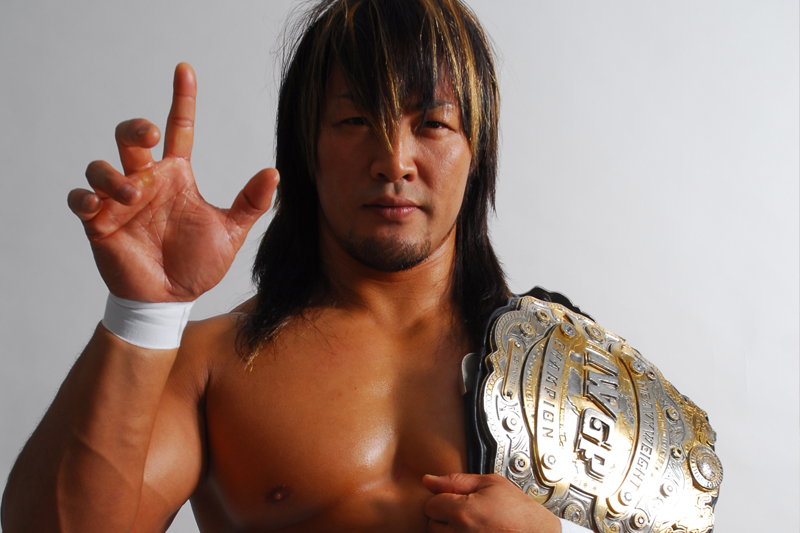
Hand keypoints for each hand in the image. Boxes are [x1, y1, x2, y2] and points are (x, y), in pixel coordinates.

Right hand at [67, 63, 277, 301]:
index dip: (182, 99)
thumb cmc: (198, 263)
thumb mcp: (230, 232)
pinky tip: (97, 205)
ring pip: (101, 166)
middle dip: (134, 127)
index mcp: (177, 176)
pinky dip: (84, 197)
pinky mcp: (100, 223)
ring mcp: (120, 201)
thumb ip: (250, 203)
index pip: (179, 128)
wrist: (173, 299)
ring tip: (134, 196)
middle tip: (149, 136)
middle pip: (130, 136)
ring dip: (114, 174)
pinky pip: (81, 199)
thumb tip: (274, 172)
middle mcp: (147, 181)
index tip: (185, 70)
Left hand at [423, 473, 560, 532]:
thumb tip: (428, 480)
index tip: (457, 500)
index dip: (443, 499)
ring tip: (472, 526)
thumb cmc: (518, 511)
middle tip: (468, 514)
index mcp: (462, 512)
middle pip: (432, 524)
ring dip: (450, 531)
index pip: (430, 505)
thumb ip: (455, 480)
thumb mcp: (490, 484)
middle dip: (444, 517)